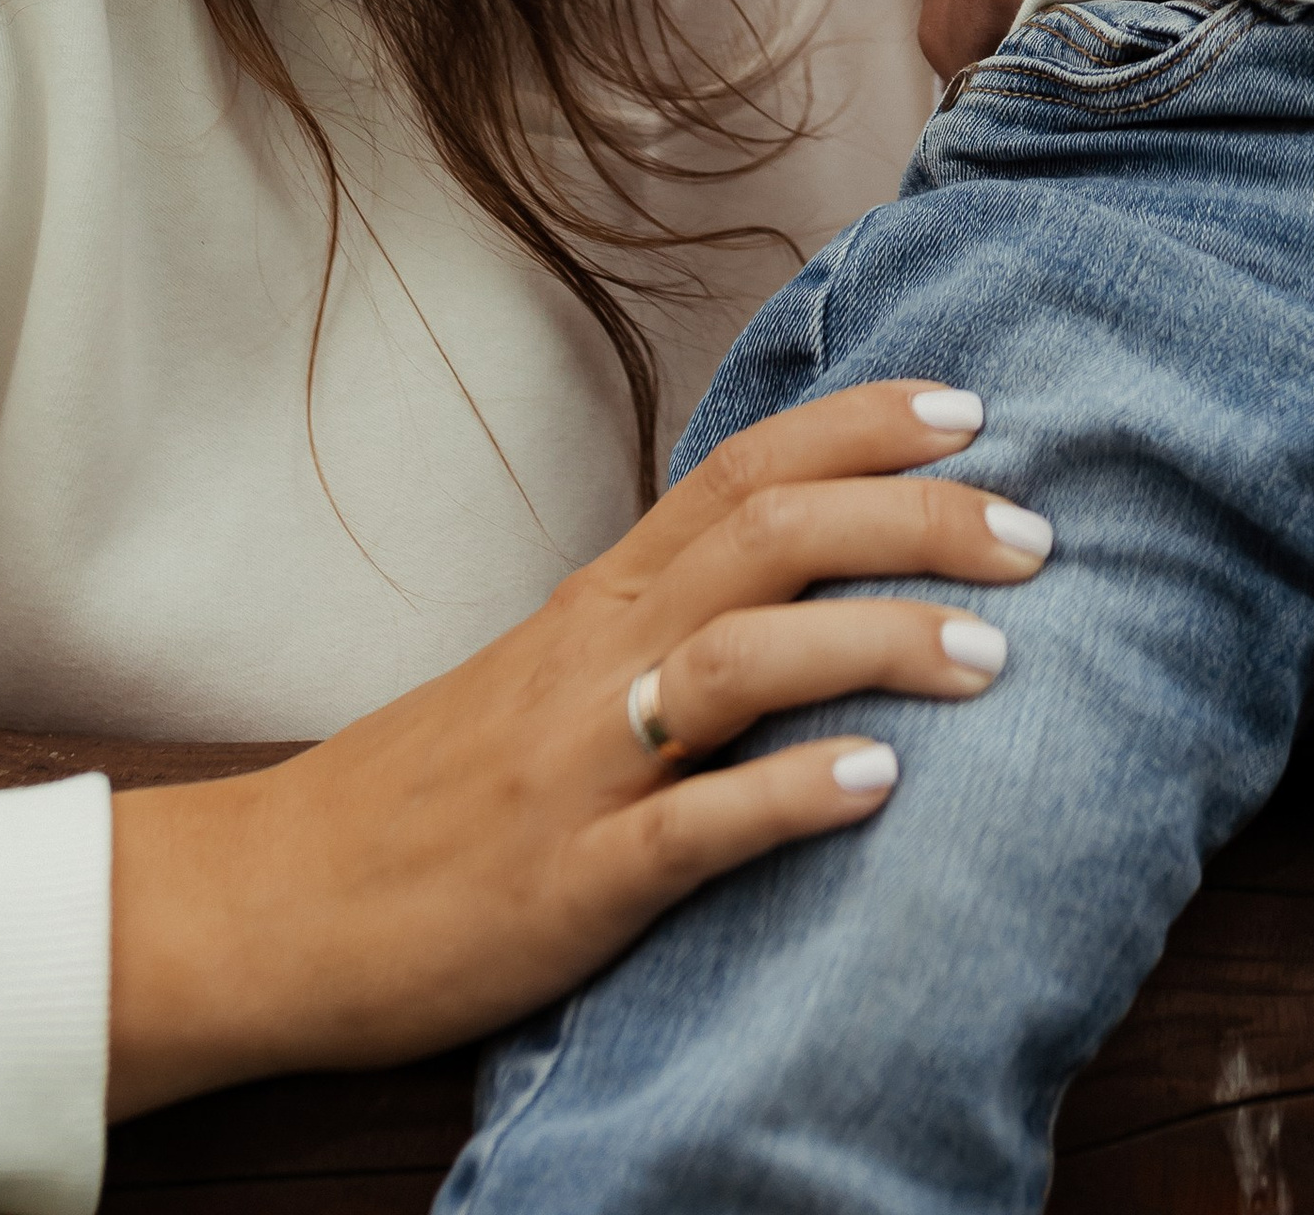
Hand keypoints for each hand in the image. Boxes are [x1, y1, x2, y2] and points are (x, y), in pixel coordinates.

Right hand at [106, 382, 1050, 1116]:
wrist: (278, 904)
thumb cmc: (437, 788)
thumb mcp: (556, 672)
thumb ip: (670, 614)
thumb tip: (808, 571)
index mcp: (605, 599)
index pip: (746, 469)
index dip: (864, 427)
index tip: (975, 409)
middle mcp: (601, 656)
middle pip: (771, 536)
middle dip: (915, 521)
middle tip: (1035, 536)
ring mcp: (583, 767)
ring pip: (742, 661)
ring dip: (877, 644)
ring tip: (992, 655)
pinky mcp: (568, 884)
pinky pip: (689, 831)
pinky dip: (787, 797)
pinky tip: (876, 786)